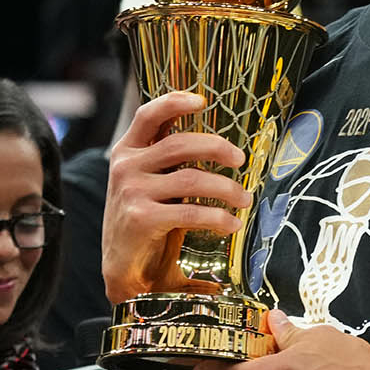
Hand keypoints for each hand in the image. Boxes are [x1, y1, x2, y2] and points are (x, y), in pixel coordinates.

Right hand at [103, 91, 251, 302]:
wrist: (125, 269)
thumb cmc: (148, 221)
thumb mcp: (153, 183)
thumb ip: (170, 161)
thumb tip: (217, 143)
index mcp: (127, 152)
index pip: (149, 115)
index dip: (175, 102)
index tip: (203, 100)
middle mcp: (125, 167)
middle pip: (180, 144)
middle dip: (217, 148)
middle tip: (240, 160)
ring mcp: (131, 192)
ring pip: (191, 179)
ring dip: (226, 188)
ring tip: (244, 199)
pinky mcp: (141, 218)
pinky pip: (191, 212)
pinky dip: (218, 218)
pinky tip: (231, 224)